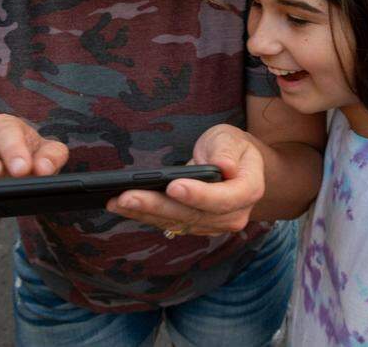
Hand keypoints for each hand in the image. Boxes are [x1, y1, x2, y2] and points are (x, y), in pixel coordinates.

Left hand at [108, 124, 264, 236]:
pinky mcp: (195, 227)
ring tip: (118, 201)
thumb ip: (227, 151)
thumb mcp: (231, 139)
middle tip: (128, 197)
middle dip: (158, 206)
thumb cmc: (231, 148)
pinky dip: (146, 215)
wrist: (234, 165)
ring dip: (145, 213)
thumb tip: (226, 168)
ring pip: (177, 223)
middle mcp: (234, 215)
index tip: (173, 186)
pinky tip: (123, 206)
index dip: (198, 195)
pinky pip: (169, 223)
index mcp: (249, 189)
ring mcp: (214, 225)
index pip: (223, 198)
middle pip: (193, 215)